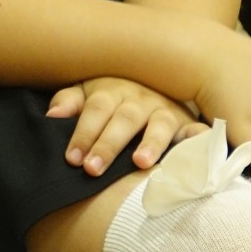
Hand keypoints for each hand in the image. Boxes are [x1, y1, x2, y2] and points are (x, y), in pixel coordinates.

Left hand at [47, 77, 207, 175]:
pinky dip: (198, 143)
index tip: (72, 159)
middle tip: (92, 169)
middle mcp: (141, 98)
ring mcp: (167, 110)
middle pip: (123, 119)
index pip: (95, 110)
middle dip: (108, 145)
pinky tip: (193, 156)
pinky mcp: (189, 124)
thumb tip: (52, 115)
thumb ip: (70, 101)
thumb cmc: (114, 97)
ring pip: (159, 124)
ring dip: (151, 143)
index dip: (83, 133)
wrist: (160, 82)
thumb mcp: (89, 92)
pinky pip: (197, 133)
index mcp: (112, 91)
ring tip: (140, 163)